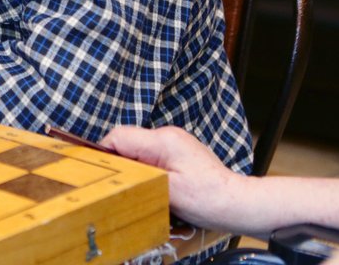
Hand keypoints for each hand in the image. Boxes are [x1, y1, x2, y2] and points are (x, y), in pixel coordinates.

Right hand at [100, 125, 244, 230]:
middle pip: (125, 141)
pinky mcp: (177, 152)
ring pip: (136, 149)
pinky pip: (149, 155)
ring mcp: (173, 142)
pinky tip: (152, 185)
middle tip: (119, 185)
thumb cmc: (208, 200)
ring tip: (139, 188)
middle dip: (119, 163)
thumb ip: (137, 176)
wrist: (239, 204)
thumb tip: (113, 172)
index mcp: (162, 141)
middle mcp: (166, 135)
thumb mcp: (167, 191)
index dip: (103, 153)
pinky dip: (145, 169)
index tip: (100, 174)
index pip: (118, 136)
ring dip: (133, 168)